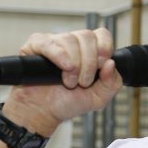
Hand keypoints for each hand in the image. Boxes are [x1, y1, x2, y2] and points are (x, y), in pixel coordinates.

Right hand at [2, 28, 122, 134]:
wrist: (44, 113)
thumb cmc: (68, 103)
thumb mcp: (98, 98)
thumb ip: (112, 83)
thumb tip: (112, 63)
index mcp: (89, 50)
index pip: (102, 34)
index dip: (104, 47)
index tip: (102, 65)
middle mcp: (72, 43)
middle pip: (87, 36)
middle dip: (89, 62)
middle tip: (83, 82)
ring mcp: (53, 42)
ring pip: (69, 39)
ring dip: (74, 65)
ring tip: (69, 82)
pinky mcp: (35, 46)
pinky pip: (47, 42)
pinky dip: (59, 55)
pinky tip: (64, 67)